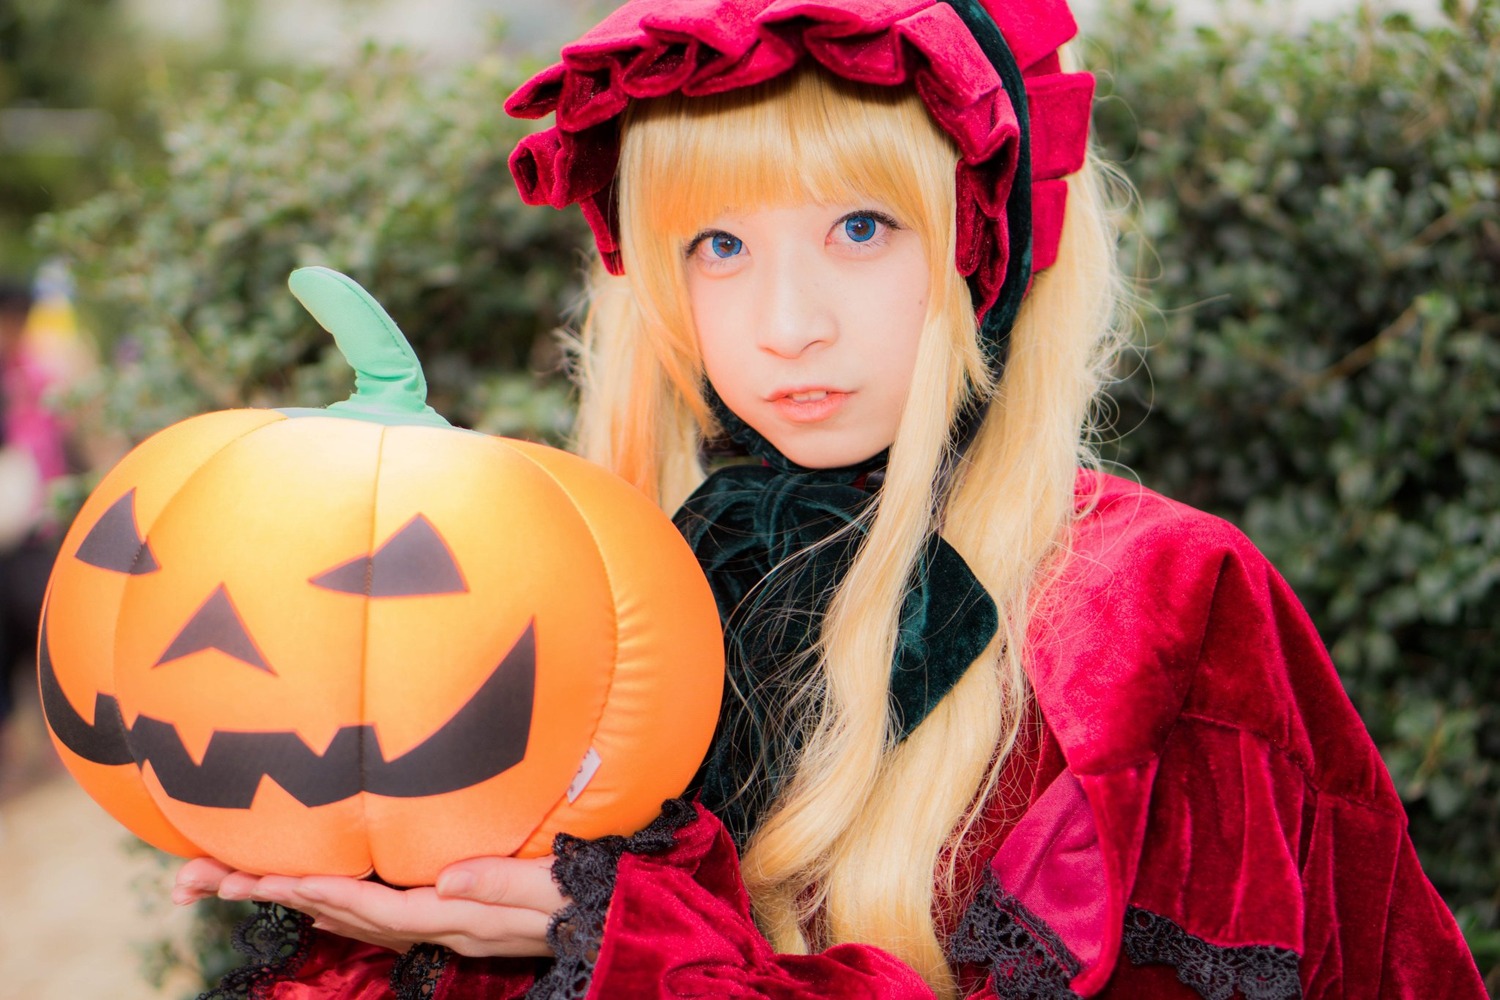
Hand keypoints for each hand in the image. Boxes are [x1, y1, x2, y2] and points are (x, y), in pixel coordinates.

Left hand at [173, 855, 565, 957]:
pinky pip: (375, 921)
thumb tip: (446, 877)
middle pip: (346, 915)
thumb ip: (501, 881)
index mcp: (455, 917)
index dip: (322, 892)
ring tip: (241, 885)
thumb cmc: (582, 898)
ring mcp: (437, 928)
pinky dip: (336, 910)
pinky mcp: (444, 921)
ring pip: (352, 919)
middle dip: (283, 896)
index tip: (271, 880)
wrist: (600, 921)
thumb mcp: (552, 887)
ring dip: (296, 902)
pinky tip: (312, 903)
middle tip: (218, 880)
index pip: (374, 907)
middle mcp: (435, 927)